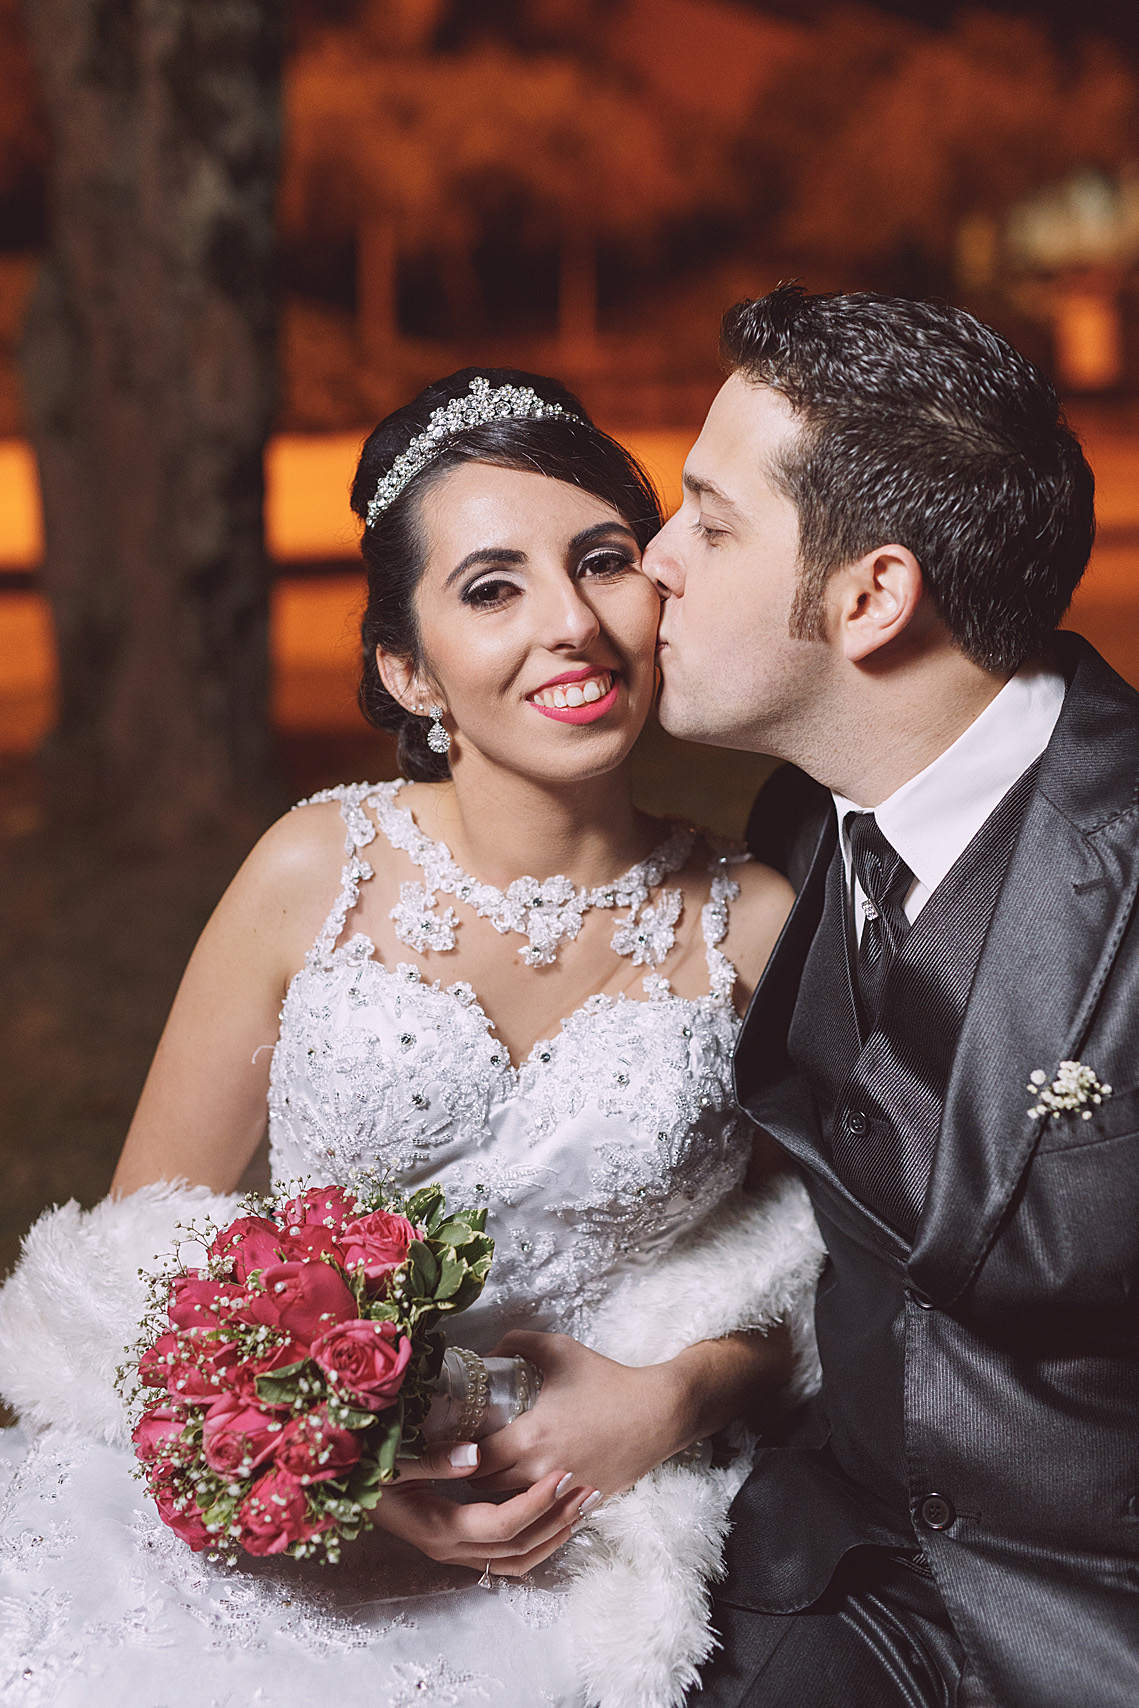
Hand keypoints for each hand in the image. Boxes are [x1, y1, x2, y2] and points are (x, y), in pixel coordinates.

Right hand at [370, 1451, 595, 1577]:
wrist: (344, 1480)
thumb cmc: (365, 1462)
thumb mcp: (394, 1456)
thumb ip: (433, 1458)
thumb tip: (475, 1456)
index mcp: (437, 1526)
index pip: (500, 1524)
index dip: (534, 1503)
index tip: (561, 1474)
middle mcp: (448, 1546)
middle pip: (517, 1547)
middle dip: (557, 1519)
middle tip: (587, 1487)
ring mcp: (453, 1548)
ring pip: (516, 1558)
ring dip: (554, 1534)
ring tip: (584, 1503)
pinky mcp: (457, 1540)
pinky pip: (505, 1553)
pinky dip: (537, 1539)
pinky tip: (557, 1517)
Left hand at [472, 1326, 790, 1498]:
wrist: (658, 1412)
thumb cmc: (605, 1380)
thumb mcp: (558, 1349)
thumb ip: (517, 1342)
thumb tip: (488, 1350)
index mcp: (528, 1438)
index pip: (473, 1461)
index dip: (459, 1452)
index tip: (454, 1439)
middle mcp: (539, 1473)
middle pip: (486, 1488)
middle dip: (473, 1473)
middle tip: (468, 1453)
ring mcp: (561, 1493)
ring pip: (511, 1504)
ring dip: (498, 1490)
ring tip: (493, 1468)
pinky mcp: (580, 1504)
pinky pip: (540, 1511)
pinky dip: (528, 1500)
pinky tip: (525, 1482)